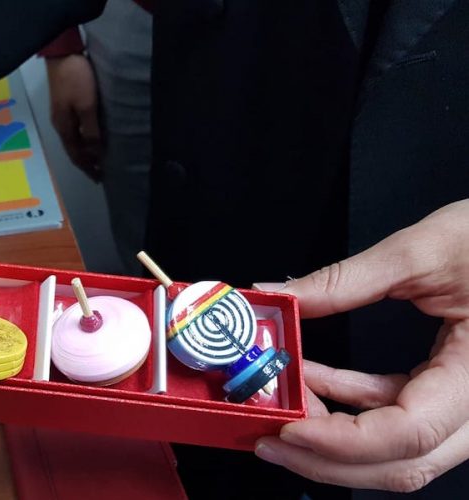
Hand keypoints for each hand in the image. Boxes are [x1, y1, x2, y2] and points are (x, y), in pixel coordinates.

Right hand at [45, 54, 102, 181]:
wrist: (62, 53)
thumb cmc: (76, 80)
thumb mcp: (86, 106)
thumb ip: (91, 131)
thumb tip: (95, 154)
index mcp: (64, 128)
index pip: (76, 155)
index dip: (88, 167)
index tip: (99, 178)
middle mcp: (60, 124)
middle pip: (73, 149)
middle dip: (86, 162)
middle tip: (100, 173)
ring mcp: (61, 114)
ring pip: (74, 140)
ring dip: (85, 151)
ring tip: (97, 158)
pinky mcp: (65, 104)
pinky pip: (75, 129)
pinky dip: (83, 138)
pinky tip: (91, 137)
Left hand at [254, 199, 468, 491]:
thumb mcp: (419, 251)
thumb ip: (342, 281)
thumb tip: (279, 295)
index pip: (408, 432)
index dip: (341, 440)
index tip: (289, 426)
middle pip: (402, 461)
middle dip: (326, 457)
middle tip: (268, 438)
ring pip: (401, 451)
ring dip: (337, 437)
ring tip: (284, 408)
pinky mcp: (456, 391)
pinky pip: (403, 416)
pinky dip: (356, 407)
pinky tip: (316, 381)